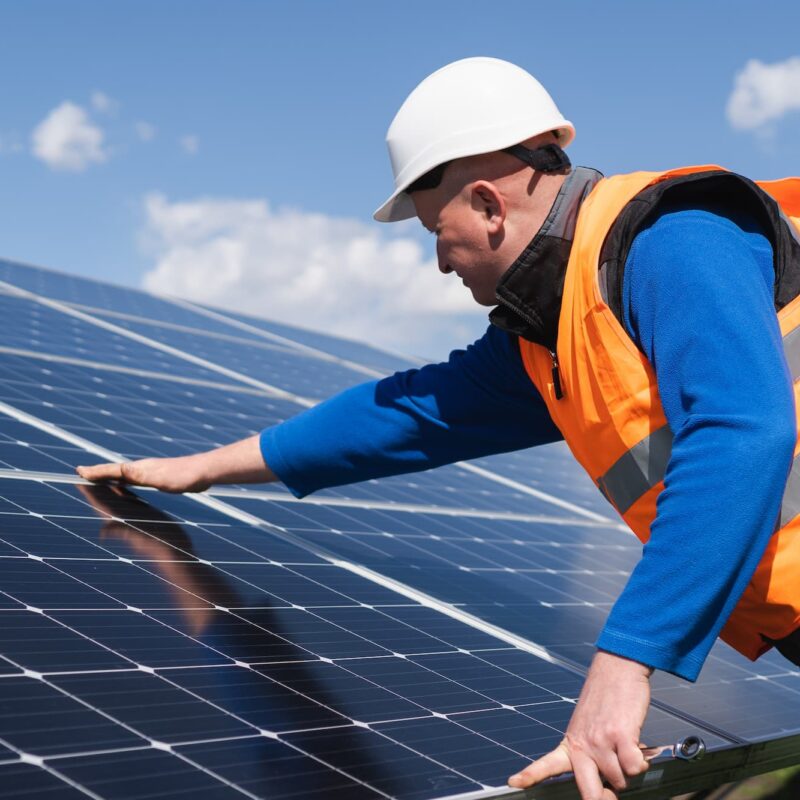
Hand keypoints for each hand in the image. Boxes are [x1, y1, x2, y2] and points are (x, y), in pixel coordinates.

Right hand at [76, 454, 210, 492]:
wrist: (206, 471)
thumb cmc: (185, 476)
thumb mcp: (160, 478)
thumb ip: (140, 475)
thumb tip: (120, 469)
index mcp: (140, 469)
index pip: (113, 470)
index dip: (96, 472)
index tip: (79, 471)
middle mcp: (144, 468)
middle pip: (115, 471)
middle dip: (98, 473)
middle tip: (82, 474)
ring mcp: (152, 471)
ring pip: (125, 475)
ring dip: (110, 477)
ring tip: (99, 480)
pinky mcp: (161, 476)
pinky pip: (136, 479)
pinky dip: (125, 481)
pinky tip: (128, 486)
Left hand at [508, 651, 651, 798]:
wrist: (616, 668)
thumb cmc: (605, 699)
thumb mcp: (588, 726)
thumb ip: (593, 753)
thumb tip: (613, 782)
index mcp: (571, 742)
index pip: (547, 764)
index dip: (530, 776)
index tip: (514, 783)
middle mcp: (583, 744)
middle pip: (589, 793)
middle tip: (610, 794)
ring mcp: (600, 741)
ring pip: (619, 781)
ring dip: (627, 770)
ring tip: (626, 747)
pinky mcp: (621, 735)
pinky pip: (633, 768)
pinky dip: (639, 763)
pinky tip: (637, 747)